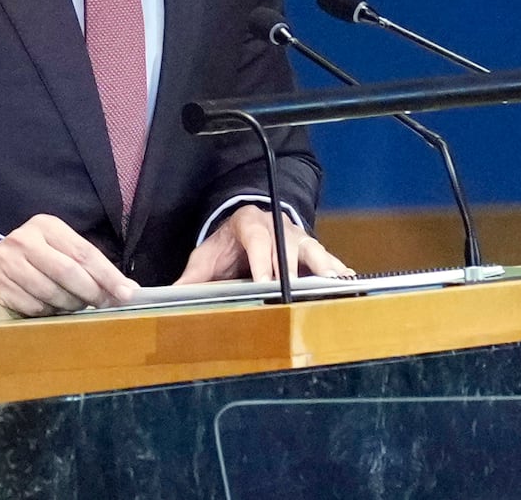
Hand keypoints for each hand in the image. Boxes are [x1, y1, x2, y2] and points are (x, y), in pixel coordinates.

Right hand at [0, 214, 138, 315]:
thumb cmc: (31, 262)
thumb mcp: (56, 251)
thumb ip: (87, 266)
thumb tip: (125, 288)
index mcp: (45, 226)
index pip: (83, 252)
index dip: (108, 274)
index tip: (127, 293)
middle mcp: (24, 240)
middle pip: (69, 272)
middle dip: (92, 293)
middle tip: (105, 306)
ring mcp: (6, 262)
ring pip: (52, 293)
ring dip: (69, 306)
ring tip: (72, 305)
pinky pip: (34, 307)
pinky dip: (46, 313)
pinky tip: (47, 308)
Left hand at [173, 204, 353, 285]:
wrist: (246, 225)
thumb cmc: (226, 245)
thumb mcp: (207, 256)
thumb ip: (192, 277)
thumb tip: (170, 296)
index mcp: (249, 223)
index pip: (256, 240)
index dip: (262, 262)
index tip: (264, 283)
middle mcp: (278, 226)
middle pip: (291, 244)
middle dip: (299, 267)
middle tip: (305, 288)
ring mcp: (298, 237)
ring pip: (315, 250)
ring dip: (326, 268)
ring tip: (339, 285)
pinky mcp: (311, 250)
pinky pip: (328, 260)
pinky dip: (339, 272)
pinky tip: (350, 284)